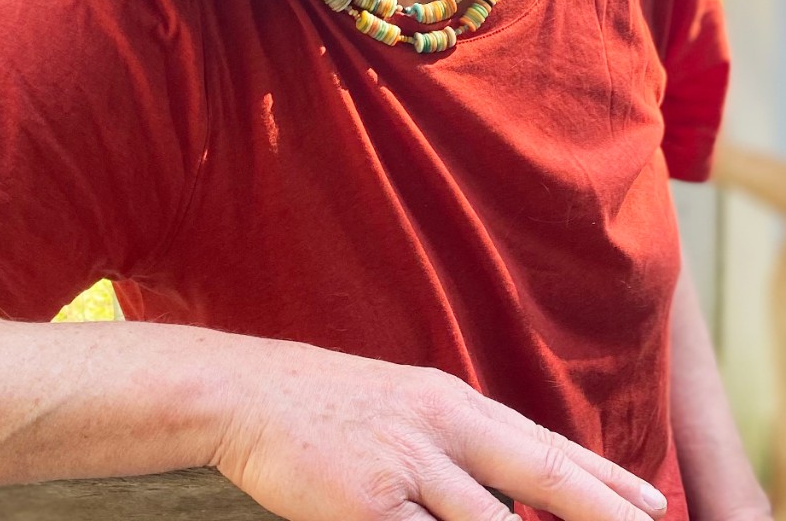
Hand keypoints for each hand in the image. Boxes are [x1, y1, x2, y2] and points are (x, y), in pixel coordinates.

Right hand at [207, 336, 669, 520]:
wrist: (253, 393)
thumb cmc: (331, 407)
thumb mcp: (406, 409)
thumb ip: (458, 444)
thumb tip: (508, 491)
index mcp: (454, 404)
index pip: (545, 444)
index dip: (603, 476)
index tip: (651, 500)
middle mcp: (443, 427)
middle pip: (541, 472)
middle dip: (602, 509)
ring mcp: (408, 464)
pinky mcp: (369, 503)